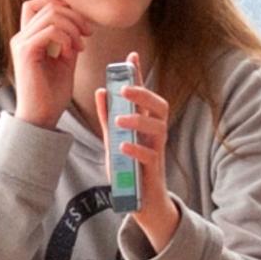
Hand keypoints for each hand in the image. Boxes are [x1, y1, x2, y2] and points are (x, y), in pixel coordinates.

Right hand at [10, 0, 91, 127]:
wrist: (42, 117)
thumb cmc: (52, 94)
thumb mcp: (65, 61)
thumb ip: (68, 40)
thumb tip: (78, 24)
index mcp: (28, 37)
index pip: (40, 4)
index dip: (63, 6)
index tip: (81, 26)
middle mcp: (21, 37)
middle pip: (48, 5)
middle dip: (74, 16)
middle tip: (88, 34)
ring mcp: (21, 43)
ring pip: (51, 15)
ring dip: (72, 28)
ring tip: (80, 47)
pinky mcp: (26, 53)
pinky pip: (50, 31)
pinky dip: (66, 38)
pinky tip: (71, 54)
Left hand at [93, 51, 179, 247]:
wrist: (142, 203)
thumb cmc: (130, 169)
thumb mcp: (113, 140)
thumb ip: (108, 118)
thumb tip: (101, 91)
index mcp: (146, 123)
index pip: (144, 95)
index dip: (139, 76)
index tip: (130, 56)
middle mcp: (155, 133)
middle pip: (160, 106)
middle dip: (143, 95)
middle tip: (124, 89)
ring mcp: (157, 150)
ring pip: (158, 128)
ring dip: (138, 120)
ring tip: (119, 120)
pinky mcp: (154, 169)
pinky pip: (150, 155)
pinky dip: (136, 148)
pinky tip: (123, 145)